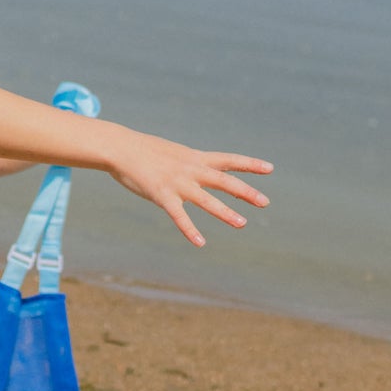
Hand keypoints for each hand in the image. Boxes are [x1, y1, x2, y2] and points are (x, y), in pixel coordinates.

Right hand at [106, 134, 270, 246]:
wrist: (121, 148)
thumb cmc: (144, 151)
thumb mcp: (172, 153)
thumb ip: (187, 163)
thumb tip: (196, 169)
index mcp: (195, 158)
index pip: (228, 160)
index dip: (249, 165)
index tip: (270, 169)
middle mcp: (191, 170)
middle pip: (224, 181)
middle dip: (246, 192)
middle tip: (265, 202)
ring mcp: (178, 183)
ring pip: (207, 200)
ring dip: (225, 212)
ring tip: (242, 223)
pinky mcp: (162, 196)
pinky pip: (179, 216)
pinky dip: (190, 230)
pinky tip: (200, 243)